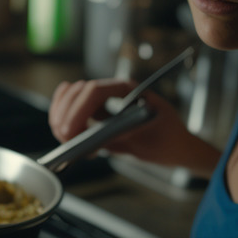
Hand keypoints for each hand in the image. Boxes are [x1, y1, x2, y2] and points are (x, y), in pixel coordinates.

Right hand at [48, 77, 194, 166]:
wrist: (176, 146)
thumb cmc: (169, 139)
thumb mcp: (148, 138)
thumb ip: (122, 135)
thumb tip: (94, 138)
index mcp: (129, 90)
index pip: (95, 91)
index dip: (79, 109)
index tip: (71, 131)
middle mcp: (113, 92)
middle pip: (77, 93)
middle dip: (65, 115)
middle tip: (64, 139)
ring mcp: (104, 103)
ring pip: (70, 101)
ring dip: (61, 118)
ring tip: (66, 140)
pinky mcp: (98, 116)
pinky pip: (73, 113)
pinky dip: (64, 121)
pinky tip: (66, 134)